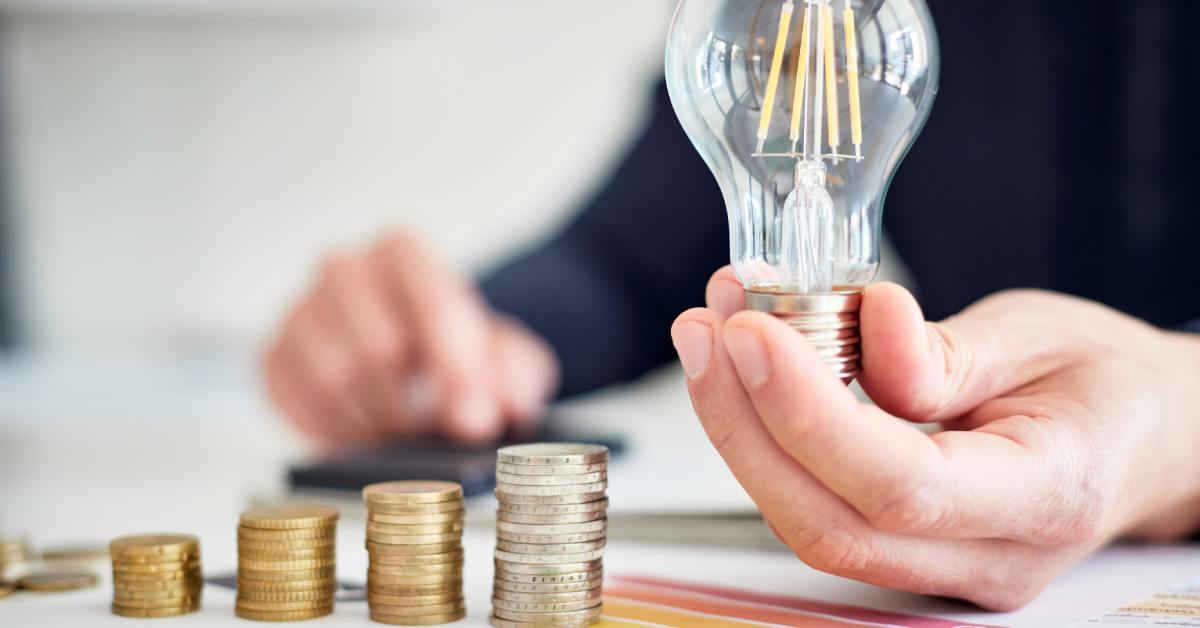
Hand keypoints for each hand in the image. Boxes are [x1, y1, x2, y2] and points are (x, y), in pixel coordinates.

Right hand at [264, 231, 557, 444]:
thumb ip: (508, 380)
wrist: (419, 369)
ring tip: (402, 433)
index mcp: (402, 252)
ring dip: (374, 420)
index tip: (473, 408)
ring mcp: (300, 312)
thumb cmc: (461, 357)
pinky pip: (296, 402)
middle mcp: (343, 269)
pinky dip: (335, 431)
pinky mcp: (272, 358)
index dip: (454, 359)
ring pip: (333, 378)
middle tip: (433, 428)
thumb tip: (472, 413)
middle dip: (414, 403)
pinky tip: (363, 434)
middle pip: (377, 345)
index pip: (427, 294)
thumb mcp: (509, 361)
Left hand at [672, 268, 1199, 609]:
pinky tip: (742, 371)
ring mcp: (941, 570)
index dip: (808, 413)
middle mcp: (987, 557)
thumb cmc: (1102, 382)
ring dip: (740, 428)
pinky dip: (765, 440)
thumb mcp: (1040, 337)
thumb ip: (945, 350)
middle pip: (828, 524)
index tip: (752, 333)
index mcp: (1044, 498)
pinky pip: (814, 509)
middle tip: (705, 330)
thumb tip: (865, 320)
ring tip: (712, 334)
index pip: (900, 485)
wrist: (1138, 436)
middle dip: (744, 424)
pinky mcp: (903, 552)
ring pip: (808, 525)